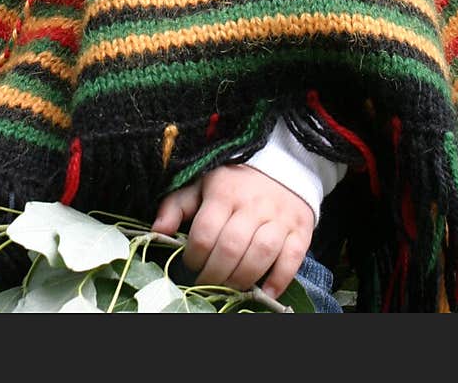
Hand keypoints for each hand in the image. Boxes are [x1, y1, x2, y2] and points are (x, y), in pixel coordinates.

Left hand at [152, 164, 313, 298]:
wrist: (282, 166)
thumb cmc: (234, 181)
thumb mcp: (201, 184)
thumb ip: (177, 205)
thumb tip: (157, 231)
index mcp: (224, 191)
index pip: (205, 232)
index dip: (193, 257)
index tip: (189, 265)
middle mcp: (252, 204)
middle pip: (231, 248)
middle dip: (215, 274)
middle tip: (207, 284)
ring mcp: (279, 217)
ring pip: (260, 254)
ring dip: (242, 279)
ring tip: (230, 287)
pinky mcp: (300, 230)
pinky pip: (291, 260)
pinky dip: (279, 280)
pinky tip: (265, 292)